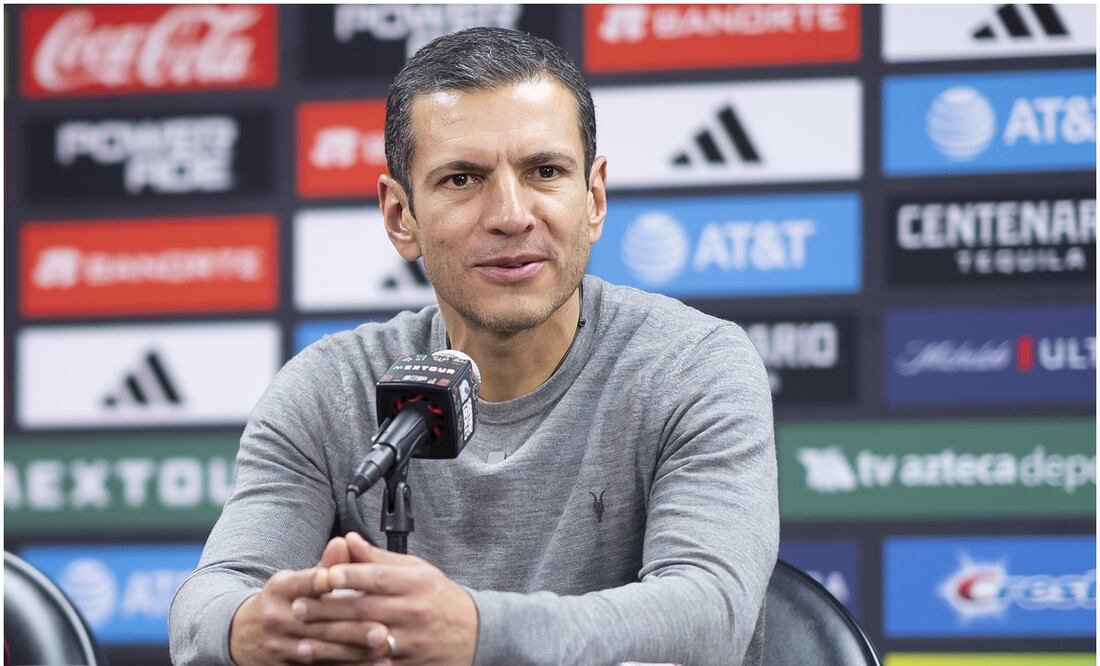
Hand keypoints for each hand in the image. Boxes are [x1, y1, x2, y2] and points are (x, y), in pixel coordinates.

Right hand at [229, 537, 393, 664]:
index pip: (301, 584)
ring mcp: (281, 646)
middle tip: (383, 629)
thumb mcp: (294, 579)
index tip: (337, 578)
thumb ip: (324, 564)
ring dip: (354, 652)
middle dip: (352, 628)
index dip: (318, 581)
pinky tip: (374, 663)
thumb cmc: (281, 601)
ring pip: (322, 651)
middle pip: (318, 624)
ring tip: (383, 647)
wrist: (242, 634)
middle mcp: (278, 619)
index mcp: (280, 590)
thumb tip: (344, 542)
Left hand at [293, 532, 478, 665]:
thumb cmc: (442, 598)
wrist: (475, 635)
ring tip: (302, 637)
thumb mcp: (418, 570)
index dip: (349, 575)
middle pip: (364, 608)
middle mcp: (413, 611)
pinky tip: (326, 660)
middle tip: (298, 607)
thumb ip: (380, 559)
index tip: (323, 574)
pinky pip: (372, 662)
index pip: (377, 577)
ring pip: (362, 639)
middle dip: (327, 608)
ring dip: (329, 639)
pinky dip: (347, 662)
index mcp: (416, 583)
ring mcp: (410, 640)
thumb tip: (349, 540)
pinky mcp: (406, 663)